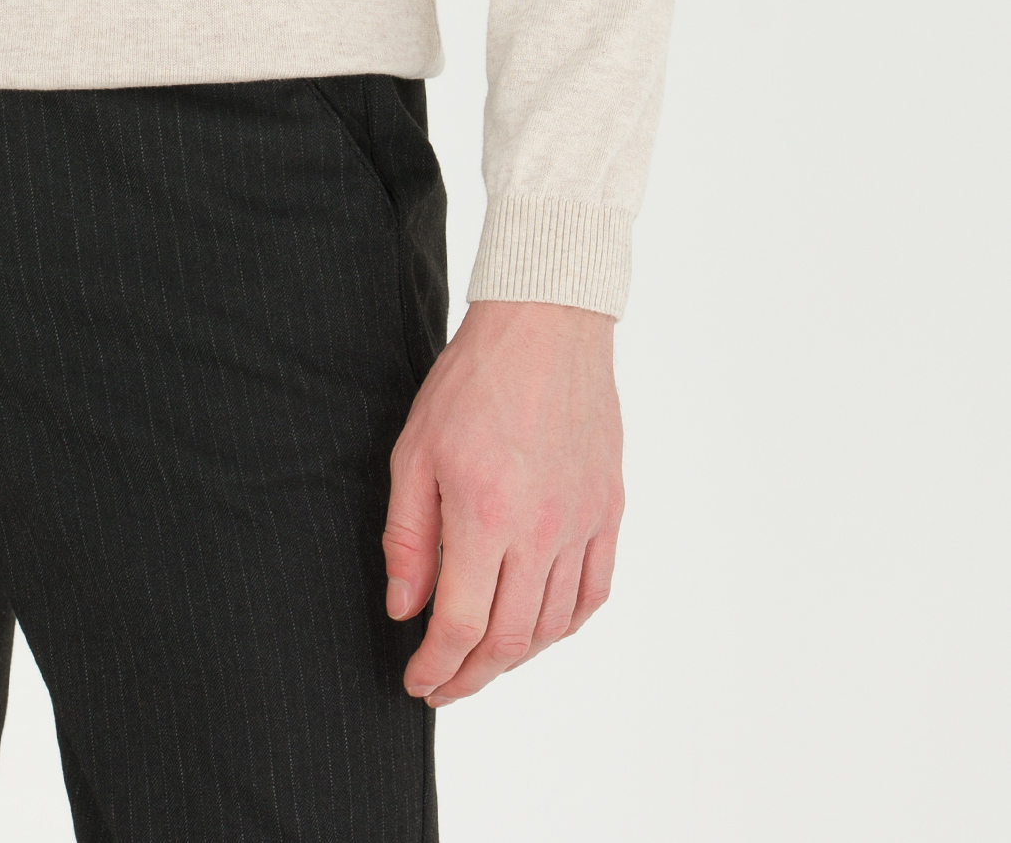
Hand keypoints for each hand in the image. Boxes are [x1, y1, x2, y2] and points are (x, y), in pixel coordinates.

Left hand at [383, 298, 622, 707]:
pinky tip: (541, 629)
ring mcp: (582, 523)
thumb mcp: (415, 451)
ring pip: (554, 626)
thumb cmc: (471, 382)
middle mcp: (541, 530)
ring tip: (484, 660)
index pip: (461, 626)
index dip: (436, 666)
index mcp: (485, 515)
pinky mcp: (608, 510)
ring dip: (516, 657)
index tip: (417, 682)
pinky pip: (595, 592)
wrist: (544, 327)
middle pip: (509, 641)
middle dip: (471, 676)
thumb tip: (405, 609)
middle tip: (444, 686)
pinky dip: (566, 625)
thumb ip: (408, 538)